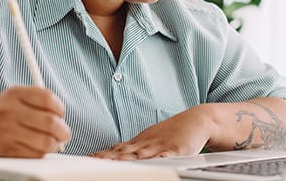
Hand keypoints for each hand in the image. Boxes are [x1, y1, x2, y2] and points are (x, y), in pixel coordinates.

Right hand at [0, 86, 70, 156]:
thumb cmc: (2, 113)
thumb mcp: (15, 97)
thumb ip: (39, 100)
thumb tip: (62, 117)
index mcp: (14, 94)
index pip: (48, 98)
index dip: (60, 108)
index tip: (61, 114)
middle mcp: (9, 111)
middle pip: (50, 122)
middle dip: (63, 130)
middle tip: (64, 133)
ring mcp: (7, 132)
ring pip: (46, 142)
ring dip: (55, 144)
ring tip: (53, 142)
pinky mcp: (7, 150)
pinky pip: (36, 154)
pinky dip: (42, 152)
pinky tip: (38, 147)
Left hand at [91, 105, 214, 159]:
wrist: (197, 120)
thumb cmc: (173, 132)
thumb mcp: (150, 139)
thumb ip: (133, 149)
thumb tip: (113, 154)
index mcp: (140, 142)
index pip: (117, 150)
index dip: (103, 155)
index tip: (88, 159)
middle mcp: (147, 144)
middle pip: (124, 153)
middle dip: (108, 158)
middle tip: (94, 162)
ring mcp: (160, 147)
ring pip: (140, 155)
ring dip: (126, 159)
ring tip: (113, 164)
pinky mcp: (176, 150)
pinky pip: (165, 156)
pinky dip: (157, 159)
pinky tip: (151, 163)